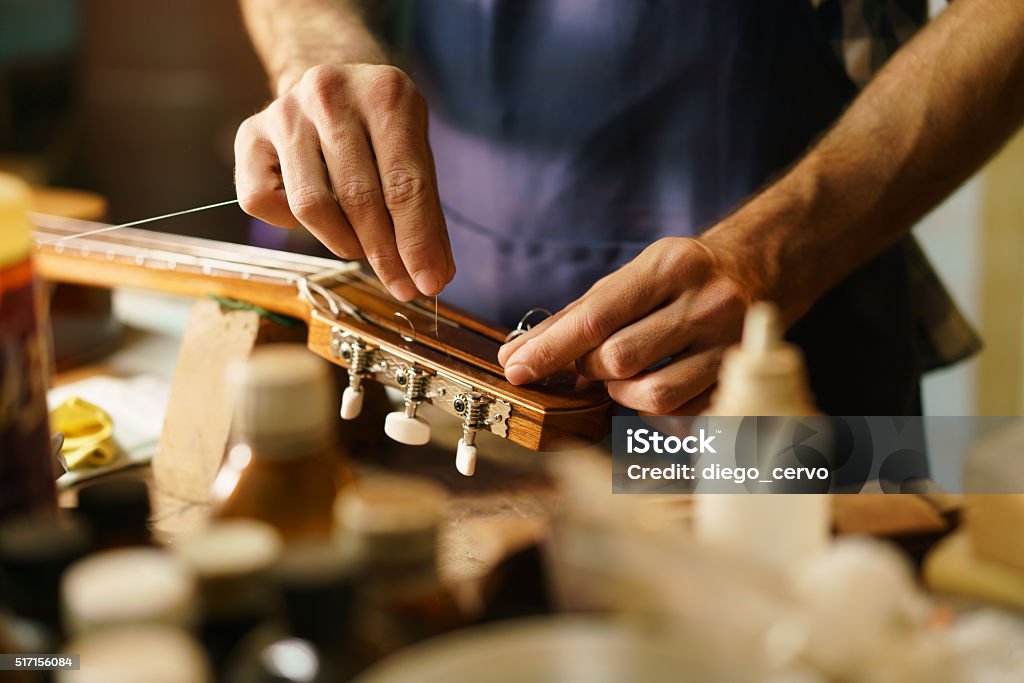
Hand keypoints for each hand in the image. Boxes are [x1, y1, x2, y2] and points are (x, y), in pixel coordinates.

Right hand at [234, 63, 453, 300]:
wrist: (332, 83)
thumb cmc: (381, 130)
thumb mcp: (416, 153)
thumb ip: (426, 211)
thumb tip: (434, 274)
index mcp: (385, 93)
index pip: (405, 184)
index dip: (417, 242)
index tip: (428, 284)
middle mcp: (329, 94)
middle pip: (359, 198)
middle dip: (384, 254)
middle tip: (402, 286)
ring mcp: (284, 112)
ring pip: (312, 206)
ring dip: (344, 242)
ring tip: (362, 246)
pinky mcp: (249, 135)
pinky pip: (265, 202)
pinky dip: (292, 224)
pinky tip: (317, 213)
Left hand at [497, 237, 762, 414]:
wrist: (761, 269)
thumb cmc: (680, 277)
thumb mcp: (633, 276)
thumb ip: (576, 317)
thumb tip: (518, 356)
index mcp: (670, 266)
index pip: (595, 318)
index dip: (549, 350)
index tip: (516, 369)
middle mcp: (706, 301)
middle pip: (618, 360)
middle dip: (590, 369)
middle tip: (589, 362)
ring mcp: (730, 342)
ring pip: (651, 395)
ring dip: (620, 394)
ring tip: (622, 375)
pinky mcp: (740, 378)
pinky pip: (681, 413)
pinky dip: (653, 406)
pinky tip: (655, 381)